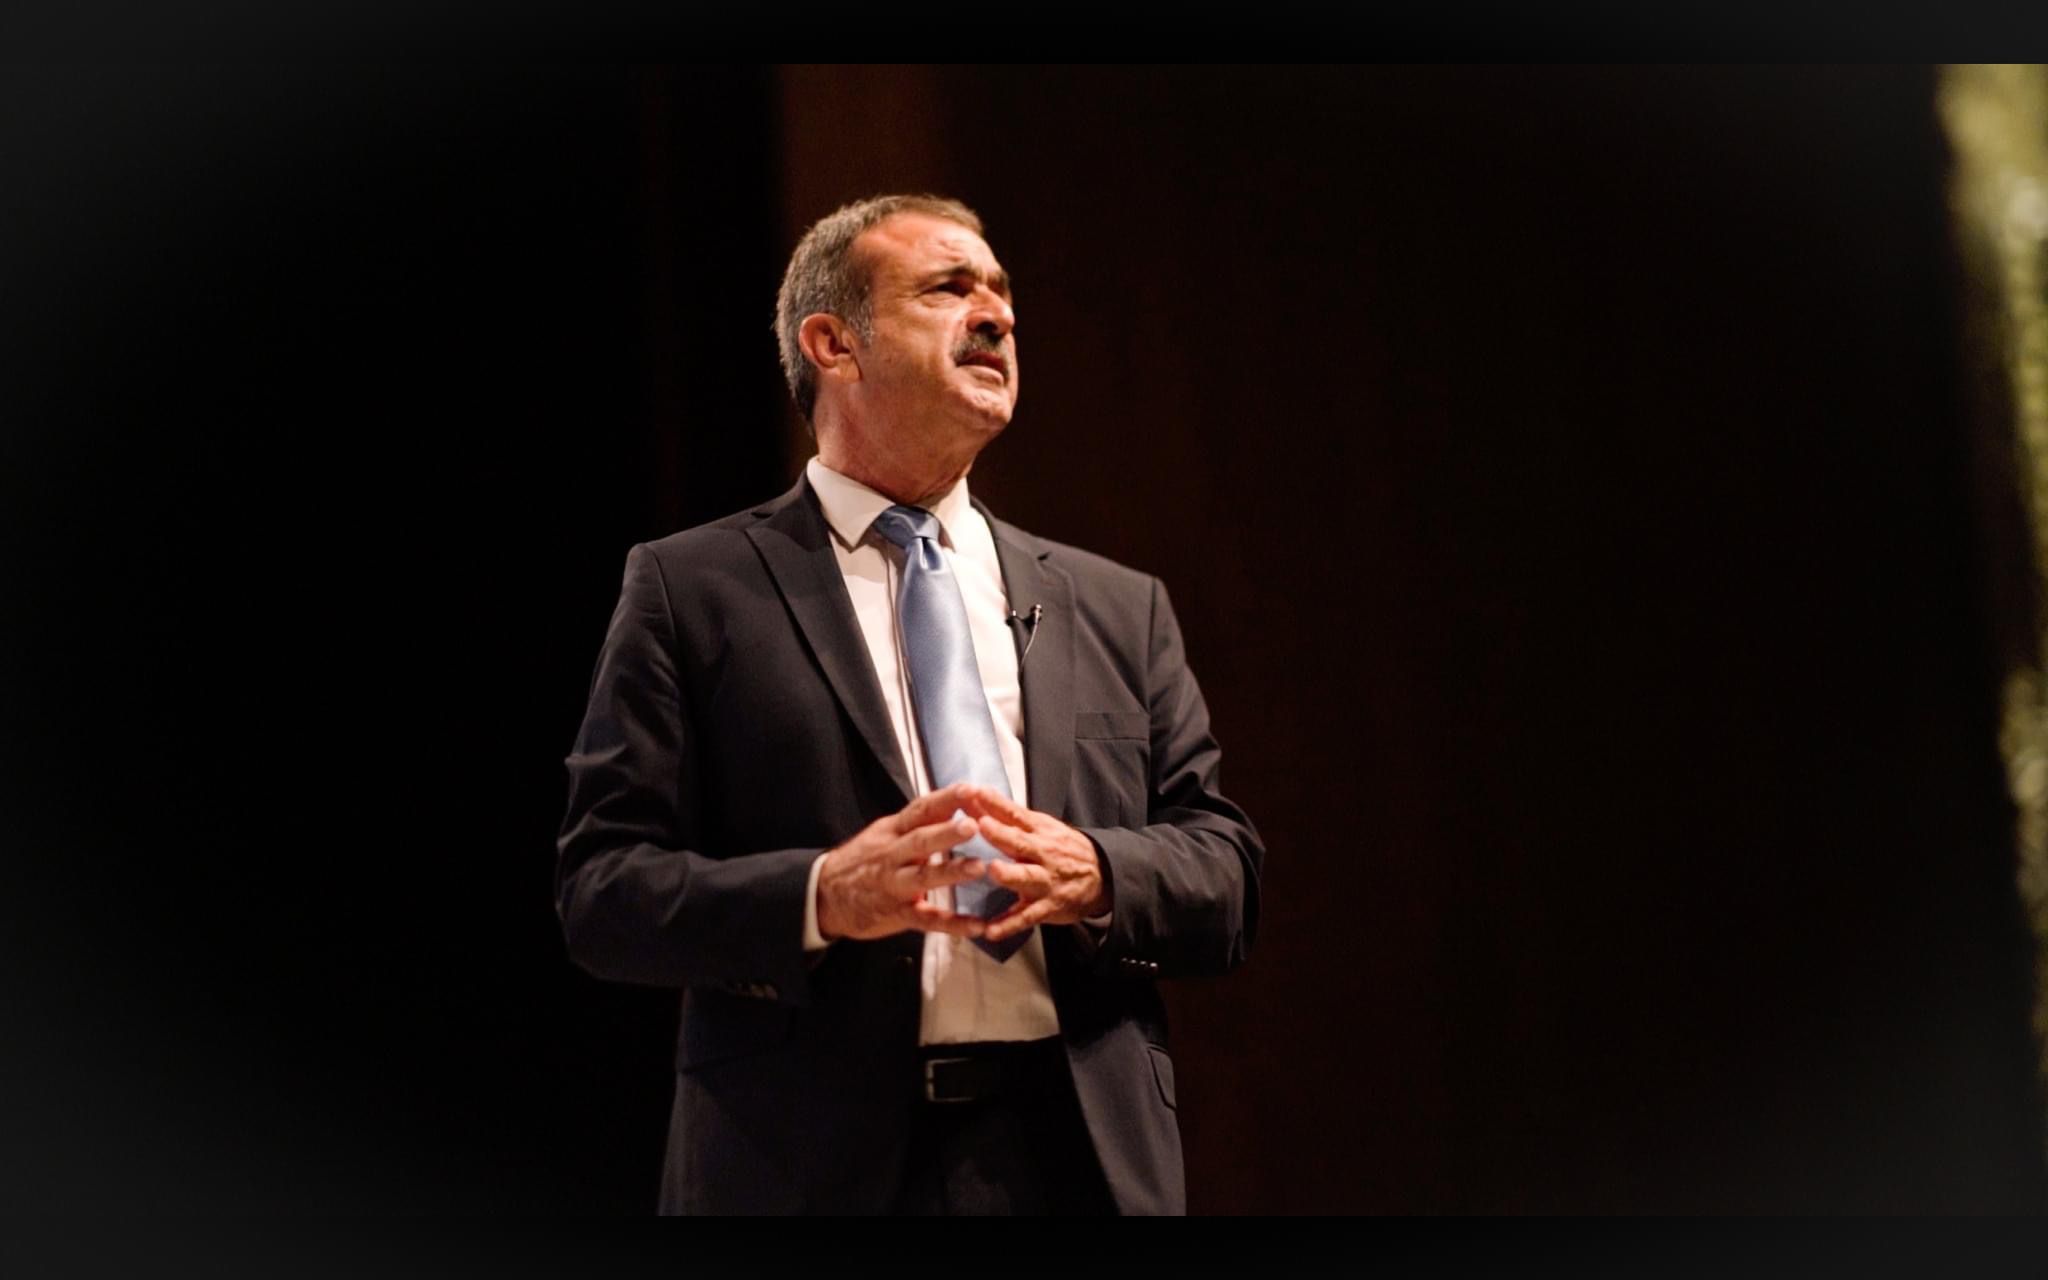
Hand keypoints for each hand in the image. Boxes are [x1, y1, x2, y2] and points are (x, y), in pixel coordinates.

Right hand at [816, 782, 991, 941]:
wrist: (826, 895)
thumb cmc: (865, 860)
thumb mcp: (886, 833)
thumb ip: (920, 821)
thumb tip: (957, 800)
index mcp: (892, 832)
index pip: (920, 810)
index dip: (945, 799)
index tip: (971, 790)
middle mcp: (892, 856)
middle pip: (920, 841)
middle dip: (946, 833)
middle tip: (974, 825)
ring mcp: (895, 886)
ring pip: (923, 878)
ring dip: (951, 872)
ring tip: (978, 867)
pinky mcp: (898, 914)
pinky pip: (927, 920)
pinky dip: (953, 924)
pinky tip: (978, 926)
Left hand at [959, 785, 1111, 943]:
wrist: (1102, 875)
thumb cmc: (1061, 848)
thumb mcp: (1041, 827)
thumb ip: (1008, 815)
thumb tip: (973, 795)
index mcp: (1039, 831)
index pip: (1015, 814)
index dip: (996, 804)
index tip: (975, 792)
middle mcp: (1043, 854)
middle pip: (1020, 842)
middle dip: (1001, 834)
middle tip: (982, 825)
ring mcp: (1045, 881)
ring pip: (1027, 878)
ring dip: (1011, 874)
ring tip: (995, 871)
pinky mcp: (1046, 907)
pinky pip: (1026, 918)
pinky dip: (1008, 925)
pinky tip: (990, 932)